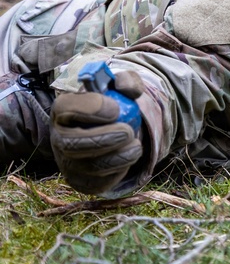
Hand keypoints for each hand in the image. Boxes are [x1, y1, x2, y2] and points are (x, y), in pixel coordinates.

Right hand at [50, 71, 145, 194]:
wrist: (111, 130)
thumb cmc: (112, 104)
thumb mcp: (119, 86)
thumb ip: (126, 81)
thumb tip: (130, 90)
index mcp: (64, 109)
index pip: (67, 108)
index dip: (92, 109)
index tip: (116, 109)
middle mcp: (59, 137)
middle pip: (71, 143)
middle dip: (103, 139)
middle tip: (128, 131)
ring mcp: (68, 162)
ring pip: (88, 166)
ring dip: (118, 156)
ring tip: (136, 145)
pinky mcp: (81, 181)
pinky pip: (99, 182)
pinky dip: (119, 171)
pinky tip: (129, 156)